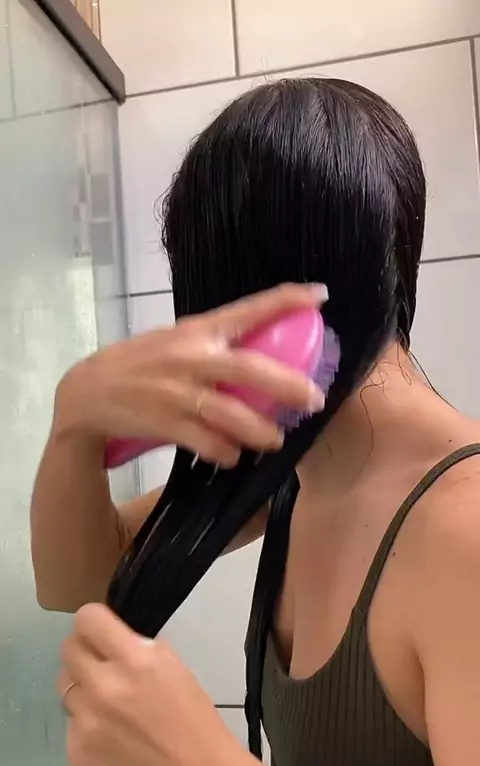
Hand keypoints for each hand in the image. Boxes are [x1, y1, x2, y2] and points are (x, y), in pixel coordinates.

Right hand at [54, 284, 326, 467]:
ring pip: (230, 412)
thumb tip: (263, 363)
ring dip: (259, 430)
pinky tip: (233, 456)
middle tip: (315, 400)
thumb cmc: (139, 365)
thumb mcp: (174, 343)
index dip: (284, 300)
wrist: (86, 393)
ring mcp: (175, 390)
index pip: (246, 309)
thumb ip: (212, 348)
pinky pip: (204, 440)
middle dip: (287, 385)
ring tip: (276, 440)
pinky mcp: (162, 421)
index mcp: (196, 330)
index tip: (319, 294)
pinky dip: (224, 451)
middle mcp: (188, 356)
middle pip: (248, 368)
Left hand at [58, 604, 245, 765]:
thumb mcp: (176, 669)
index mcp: (135, 661)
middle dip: (85, 650)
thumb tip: (116, 639)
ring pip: (66, 687)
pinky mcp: (76, 752)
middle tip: (103, 663)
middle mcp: (104, 687)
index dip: (94, 621)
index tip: (102, 630)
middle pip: (68, 649)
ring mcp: (86, 722)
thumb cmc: (196, 721)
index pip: (88, 619)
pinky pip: (71, 723)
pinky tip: (113, 736)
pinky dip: (87, 724)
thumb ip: (141, 648)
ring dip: (84, 688)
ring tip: (111, 704)